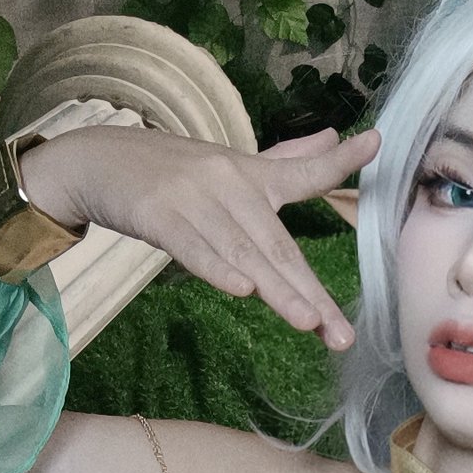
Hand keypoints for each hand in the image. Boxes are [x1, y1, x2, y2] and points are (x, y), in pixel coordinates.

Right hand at [20, 123, 379, 350]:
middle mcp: (228, 183)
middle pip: (278, 244)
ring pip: (243, 253)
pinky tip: (243, 290)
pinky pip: (194, 248)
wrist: (96, 161)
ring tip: (309, 323)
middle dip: (311, 291)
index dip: (338, 162)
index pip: (302, 171)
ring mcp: (194, 199)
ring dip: (277, 289)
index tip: (376, 144)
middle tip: (340, 333)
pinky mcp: (158, 214)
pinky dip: (217, 268)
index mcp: (249, 174)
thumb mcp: (229, 164)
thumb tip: (334, 139)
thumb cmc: (168, 171)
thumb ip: (285, 162)